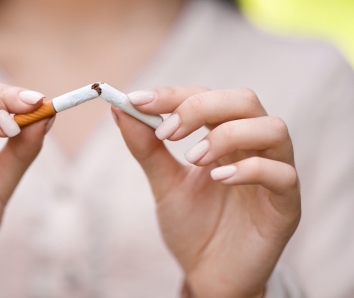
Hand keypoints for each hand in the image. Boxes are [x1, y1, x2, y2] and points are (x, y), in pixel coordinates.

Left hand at [113, 87, 300, 297]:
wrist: (208, 274)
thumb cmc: (192, 226)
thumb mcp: (164, 183)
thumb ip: (146, 148)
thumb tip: (119, 109)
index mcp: (223, 137)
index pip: (205, 96)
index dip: (173, 95)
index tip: (138, 101)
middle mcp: (252, 147)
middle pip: (243, 100)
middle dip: (201, 107)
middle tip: (168, 133)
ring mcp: (273, 173)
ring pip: (272, 128)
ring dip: (228, 135)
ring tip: (194, 159)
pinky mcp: (285, 205)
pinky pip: (282, 174)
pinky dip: (250, 169)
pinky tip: (219, 179)